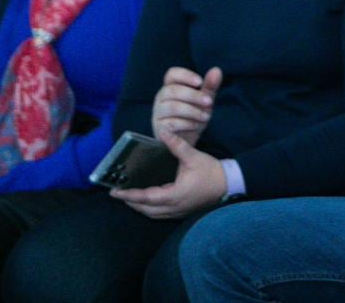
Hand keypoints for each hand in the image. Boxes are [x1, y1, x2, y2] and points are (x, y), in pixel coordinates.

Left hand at [109, 131, 226, 219]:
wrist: (230, 184)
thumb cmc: (212, 172)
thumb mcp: (193, 157)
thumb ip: (177, 145)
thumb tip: (164, 131)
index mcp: (174, 194)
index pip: (145, 197)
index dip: (128, 195)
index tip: (114, 191)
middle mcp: (173, 207)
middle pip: (145, 209)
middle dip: (131, 202)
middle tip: (119, 192)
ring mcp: (178, 212)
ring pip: (152, 214)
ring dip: (140, 207)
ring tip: (130, 197)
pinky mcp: (183, 212)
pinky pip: (160, 214)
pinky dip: (150, 209)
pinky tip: (149, 201)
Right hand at [151, 66, 221, 145]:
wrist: (186, 141)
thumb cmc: (194, 115)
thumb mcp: (204, 100)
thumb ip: (210, 86)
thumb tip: (217, 70)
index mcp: (171, 87)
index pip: (172, 74)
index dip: (185, 75)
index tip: (200, 82)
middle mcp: (161, 98)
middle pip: (172, 90)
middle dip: (193, 95)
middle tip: (209, 102)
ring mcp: (158, 113)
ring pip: (173, 107)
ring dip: (193, 111)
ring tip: (206, 116)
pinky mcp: (159, 128)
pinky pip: (172, 123)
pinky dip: (188, 123)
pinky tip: (197, 125)